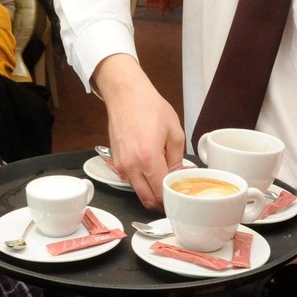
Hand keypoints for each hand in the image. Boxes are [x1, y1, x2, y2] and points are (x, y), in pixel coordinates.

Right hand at [93, 53, 185, 209]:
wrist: (125, 94)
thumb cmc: (150, 107)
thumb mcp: (174, 131)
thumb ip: (177, 159)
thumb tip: (179, 175)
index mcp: (148, 159)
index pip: (161, 193)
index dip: (173, 198)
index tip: (181, 194)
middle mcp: (131, 166)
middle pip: (146, 199)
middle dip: (161, 202)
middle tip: (173, 194)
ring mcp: (120, 164)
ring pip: (137, 191)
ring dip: (150, 191)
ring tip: (162, 180)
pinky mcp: (115, 160)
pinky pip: (129, 179)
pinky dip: (140, 181)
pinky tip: (150, 169)